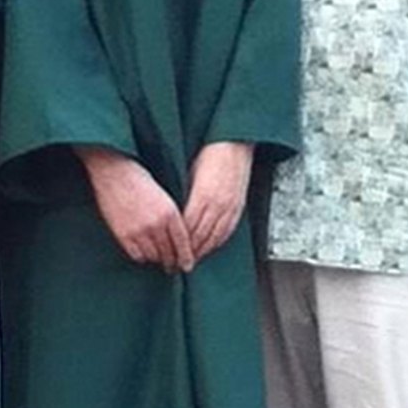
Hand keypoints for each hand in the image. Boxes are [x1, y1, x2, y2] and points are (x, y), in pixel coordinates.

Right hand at [76, 146, 193, 272]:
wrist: (114, 172)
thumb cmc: (140, 180)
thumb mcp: (164, 196)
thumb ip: (172, 217)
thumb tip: (178, 239)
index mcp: (170, 212)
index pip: (183, 244)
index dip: (186, 258)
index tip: (187, 266)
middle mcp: (156, 224)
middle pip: (168, 253)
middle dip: (172, 262)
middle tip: (173, 266)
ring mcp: (139, 231)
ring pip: (153, 256)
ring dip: (157, 259)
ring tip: (158, 258)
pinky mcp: (123, 234)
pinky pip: (137, 255)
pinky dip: (142, 256)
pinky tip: (144, 252)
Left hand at [183, 142, 252, 262]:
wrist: (235, 143)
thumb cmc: (211, 153)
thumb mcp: (190, 171)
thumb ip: (183, 192)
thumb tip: (172, 209)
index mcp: (204, 195)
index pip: (188, 227)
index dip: (179, 242)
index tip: (169, 250)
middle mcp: (218, 204)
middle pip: (201, 236)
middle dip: (188, 252)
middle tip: (176, 263)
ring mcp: (230, 207)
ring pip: (214, 238)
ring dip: (202, 251)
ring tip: (191, 261)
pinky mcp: (238, 207)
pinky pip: (227, 231)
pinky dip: (216, 243)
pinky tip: (209, 247)